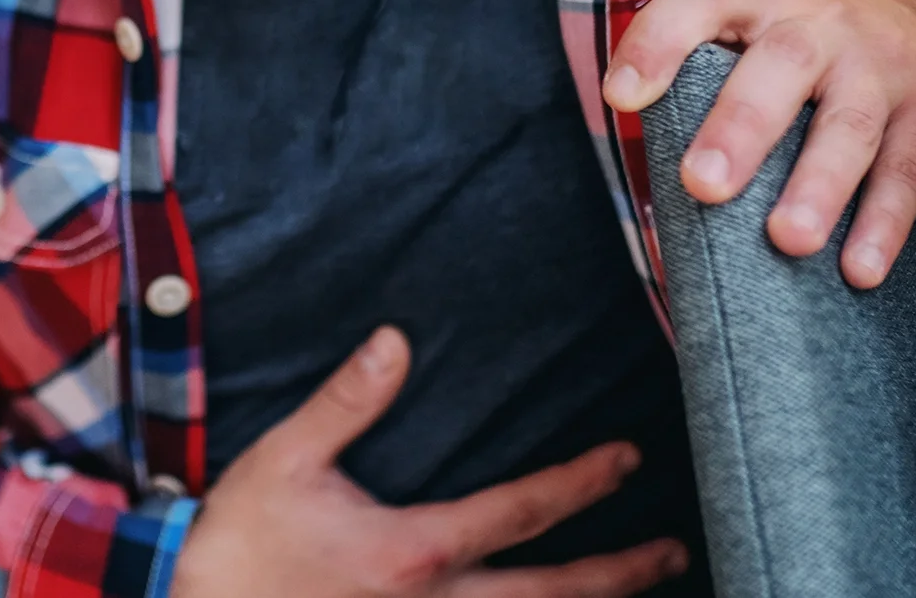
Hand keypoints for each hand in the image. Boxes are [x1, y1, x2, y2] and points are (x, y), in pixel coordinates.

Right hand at [170, 328, 688, 597]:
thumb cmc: (240, 549)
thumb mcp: (283, 461)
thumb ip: (346, 402)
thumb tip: (394, 342)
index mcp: (417, 550)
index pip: (524, 511)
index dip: (582, 482)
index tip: (627, 458)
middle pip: (555, 594)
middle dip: (620, 572)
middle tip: (675, 550)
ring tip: (641, 594)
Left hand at [601, 0, 915, 288]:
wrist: (913, 0)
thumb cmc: (801, 38)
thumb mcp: (751, 28)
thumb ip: (700, 81)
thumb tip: (656, 193)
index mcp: (760, 0)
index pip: (701, 3)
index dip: (658, 42)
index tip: (621, 96)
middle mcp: (822, 26)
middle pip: (782, 65)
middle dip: (741, 127)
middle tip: (705, 185)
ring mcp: (881, 65)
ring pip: (851, 125)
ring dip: (819, 186)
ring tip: (788, 240)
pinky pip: (908, 169)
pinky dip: (885, 223)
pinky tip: (859, 269)